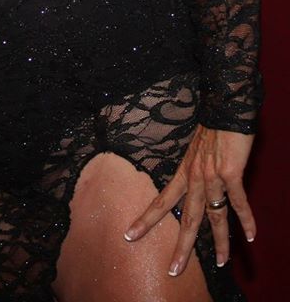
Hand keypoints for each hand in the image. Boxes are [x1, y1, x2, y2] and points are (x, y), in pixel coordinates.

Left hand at [124, 126, 254, 275]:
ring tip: (221, 262)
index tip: (129, 235)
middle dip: (180, 246)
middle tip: (173, 270)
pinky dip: (246, 220)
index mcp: (184, 173)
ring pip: (214, 215)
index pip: (161, 201)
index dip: (146, 219)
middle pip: (186, 218)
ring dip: (219, 241)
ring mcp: (212, 176)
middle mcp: (194, 177)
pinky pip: (238, 202)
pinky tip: (251, 237)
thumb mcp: (196, 152)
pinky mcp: (231, 173)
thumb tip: (200, 189)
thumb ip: (196, 172)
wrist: (224, 109)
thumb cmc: (213, 130)